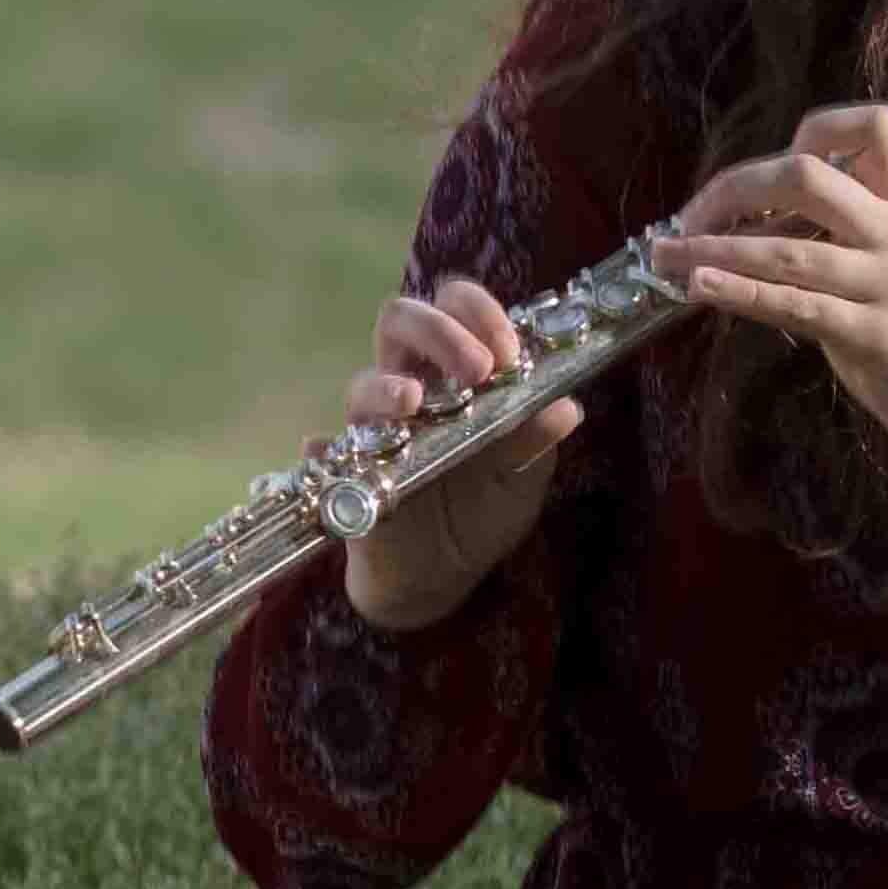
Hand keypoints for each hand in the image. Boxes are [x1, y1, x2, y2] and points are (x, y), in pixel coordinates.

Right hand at [331, 277, 585, 630]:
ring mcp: (374, 428)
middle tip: (477, 369)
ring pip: (362, 382)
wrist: (439, 578)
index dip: (478, 313)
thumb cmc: (479, 515)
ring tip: (413, 403)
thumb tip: (565, 407)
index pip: (456, 310)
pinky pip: (322, 451)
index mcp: (454, 374)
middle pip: (400, 320)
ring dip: (385, 385)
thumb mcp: (521, 479)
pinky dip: (324, 447)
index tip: (507, 351)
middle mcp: (410, 387)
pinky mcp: (346, 471)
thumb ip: (535, 441)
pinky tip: (330, 452)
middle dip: (438, 332)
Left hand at [649, 108, 887, 543]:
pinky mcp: (874, 335)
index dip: (815, 128)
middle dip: (733, 189)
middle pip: (807, 174)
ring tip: (663, 254)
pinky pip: (797, 305)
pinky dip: (741, 293)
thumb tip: (760, 223)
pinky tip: (699, 287)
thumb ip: (845, 238)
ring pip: (788, 248)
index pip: (872, 129)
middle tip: (686, 218)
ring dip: (714, 249)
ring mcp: (887, 284)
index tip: (759, 164)